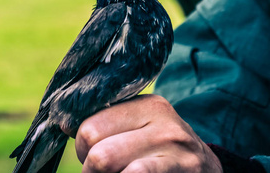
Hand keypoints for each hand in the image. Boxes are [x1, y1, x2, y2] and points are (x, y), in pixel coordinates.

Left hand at [70, 94, 222, 172]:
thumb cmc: (161, 149)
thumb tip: (63, 124)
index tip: (92, 154)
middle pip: (98, 151)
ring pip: (108, 164)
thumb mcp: (140, 126)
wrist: (207, 171)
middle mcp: (163, 122)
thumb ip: (107, 121)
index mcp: (147, 104)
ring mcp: (176, 150)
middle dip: (91, 168)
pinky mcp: (185, 170)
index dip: (82, 147)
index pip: (89, 126)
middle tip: (100, 172)